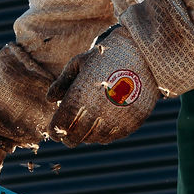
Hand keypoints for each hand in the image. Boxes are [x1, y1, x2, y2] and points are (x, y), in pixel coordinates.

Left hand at [47, 27, 156, 145]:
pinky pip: (112, 137)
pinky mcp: (131, 122)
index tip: (55, 133)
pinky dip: (104, 135)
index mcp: (80, 96)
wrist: (144, 53)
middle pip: (75, 137)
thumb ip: (62, 82)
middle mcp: (97, 111)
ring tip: (85, 129)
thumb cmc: (106, 56)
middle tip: (67, 136)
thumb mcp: (79, 63)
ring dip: (86, 136)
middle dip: (69, 138)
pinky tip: (101, 127)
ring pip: (93, 139)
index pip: (60, 125)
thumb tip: (50, 99)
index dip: (55, 131)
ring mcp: (115, 119)